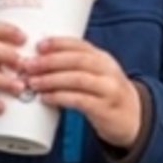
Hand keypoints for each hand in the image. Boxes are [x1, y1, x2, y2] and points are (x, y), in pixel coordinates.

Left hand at [24, 37, 140, 148]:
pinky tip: (46, 98)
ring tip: (33, 82)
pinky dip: (60, 98)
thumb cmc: (106, 94)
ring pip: (78, 79)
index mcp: (103, 58)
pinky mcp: (105, 109)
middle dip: (50, 61)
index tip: (38, 45)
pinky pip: (80, 100)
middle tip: (29, 65)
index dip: (59, 43)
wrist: (133, 118)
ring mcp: (108, 89)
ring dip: (52, 80)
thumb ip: (75, 67)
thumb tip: (39, 60)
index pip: (80, 45)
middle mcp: (107, 70)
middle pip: (78, 60)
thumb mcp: (97, 75)